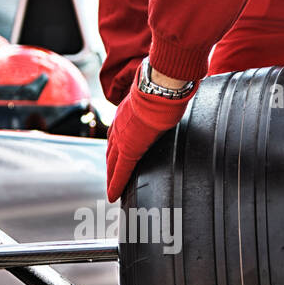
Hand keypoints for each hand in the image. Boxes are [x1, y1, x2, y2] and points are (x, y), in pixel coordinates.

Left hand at [106, 75, 192, 201]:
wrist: (160, 88)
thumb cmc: (164, 88)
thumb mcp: (158, 98)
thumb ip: (159, 105)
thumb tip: (172, 102)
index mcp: (125, 113)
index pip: (117, 135)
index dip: (115, 147)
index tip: (115, 157)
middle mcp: (119, 125)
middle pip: (111, 150)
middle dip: (111, 165)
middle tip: (111, 178)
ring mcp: (122, 138)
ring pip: (112, 162)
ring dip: (112, 176)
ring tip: (113, 189)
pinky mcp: (129, 149)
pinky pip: (121, 171)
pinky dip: (116, 184)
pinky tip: (113, 196)